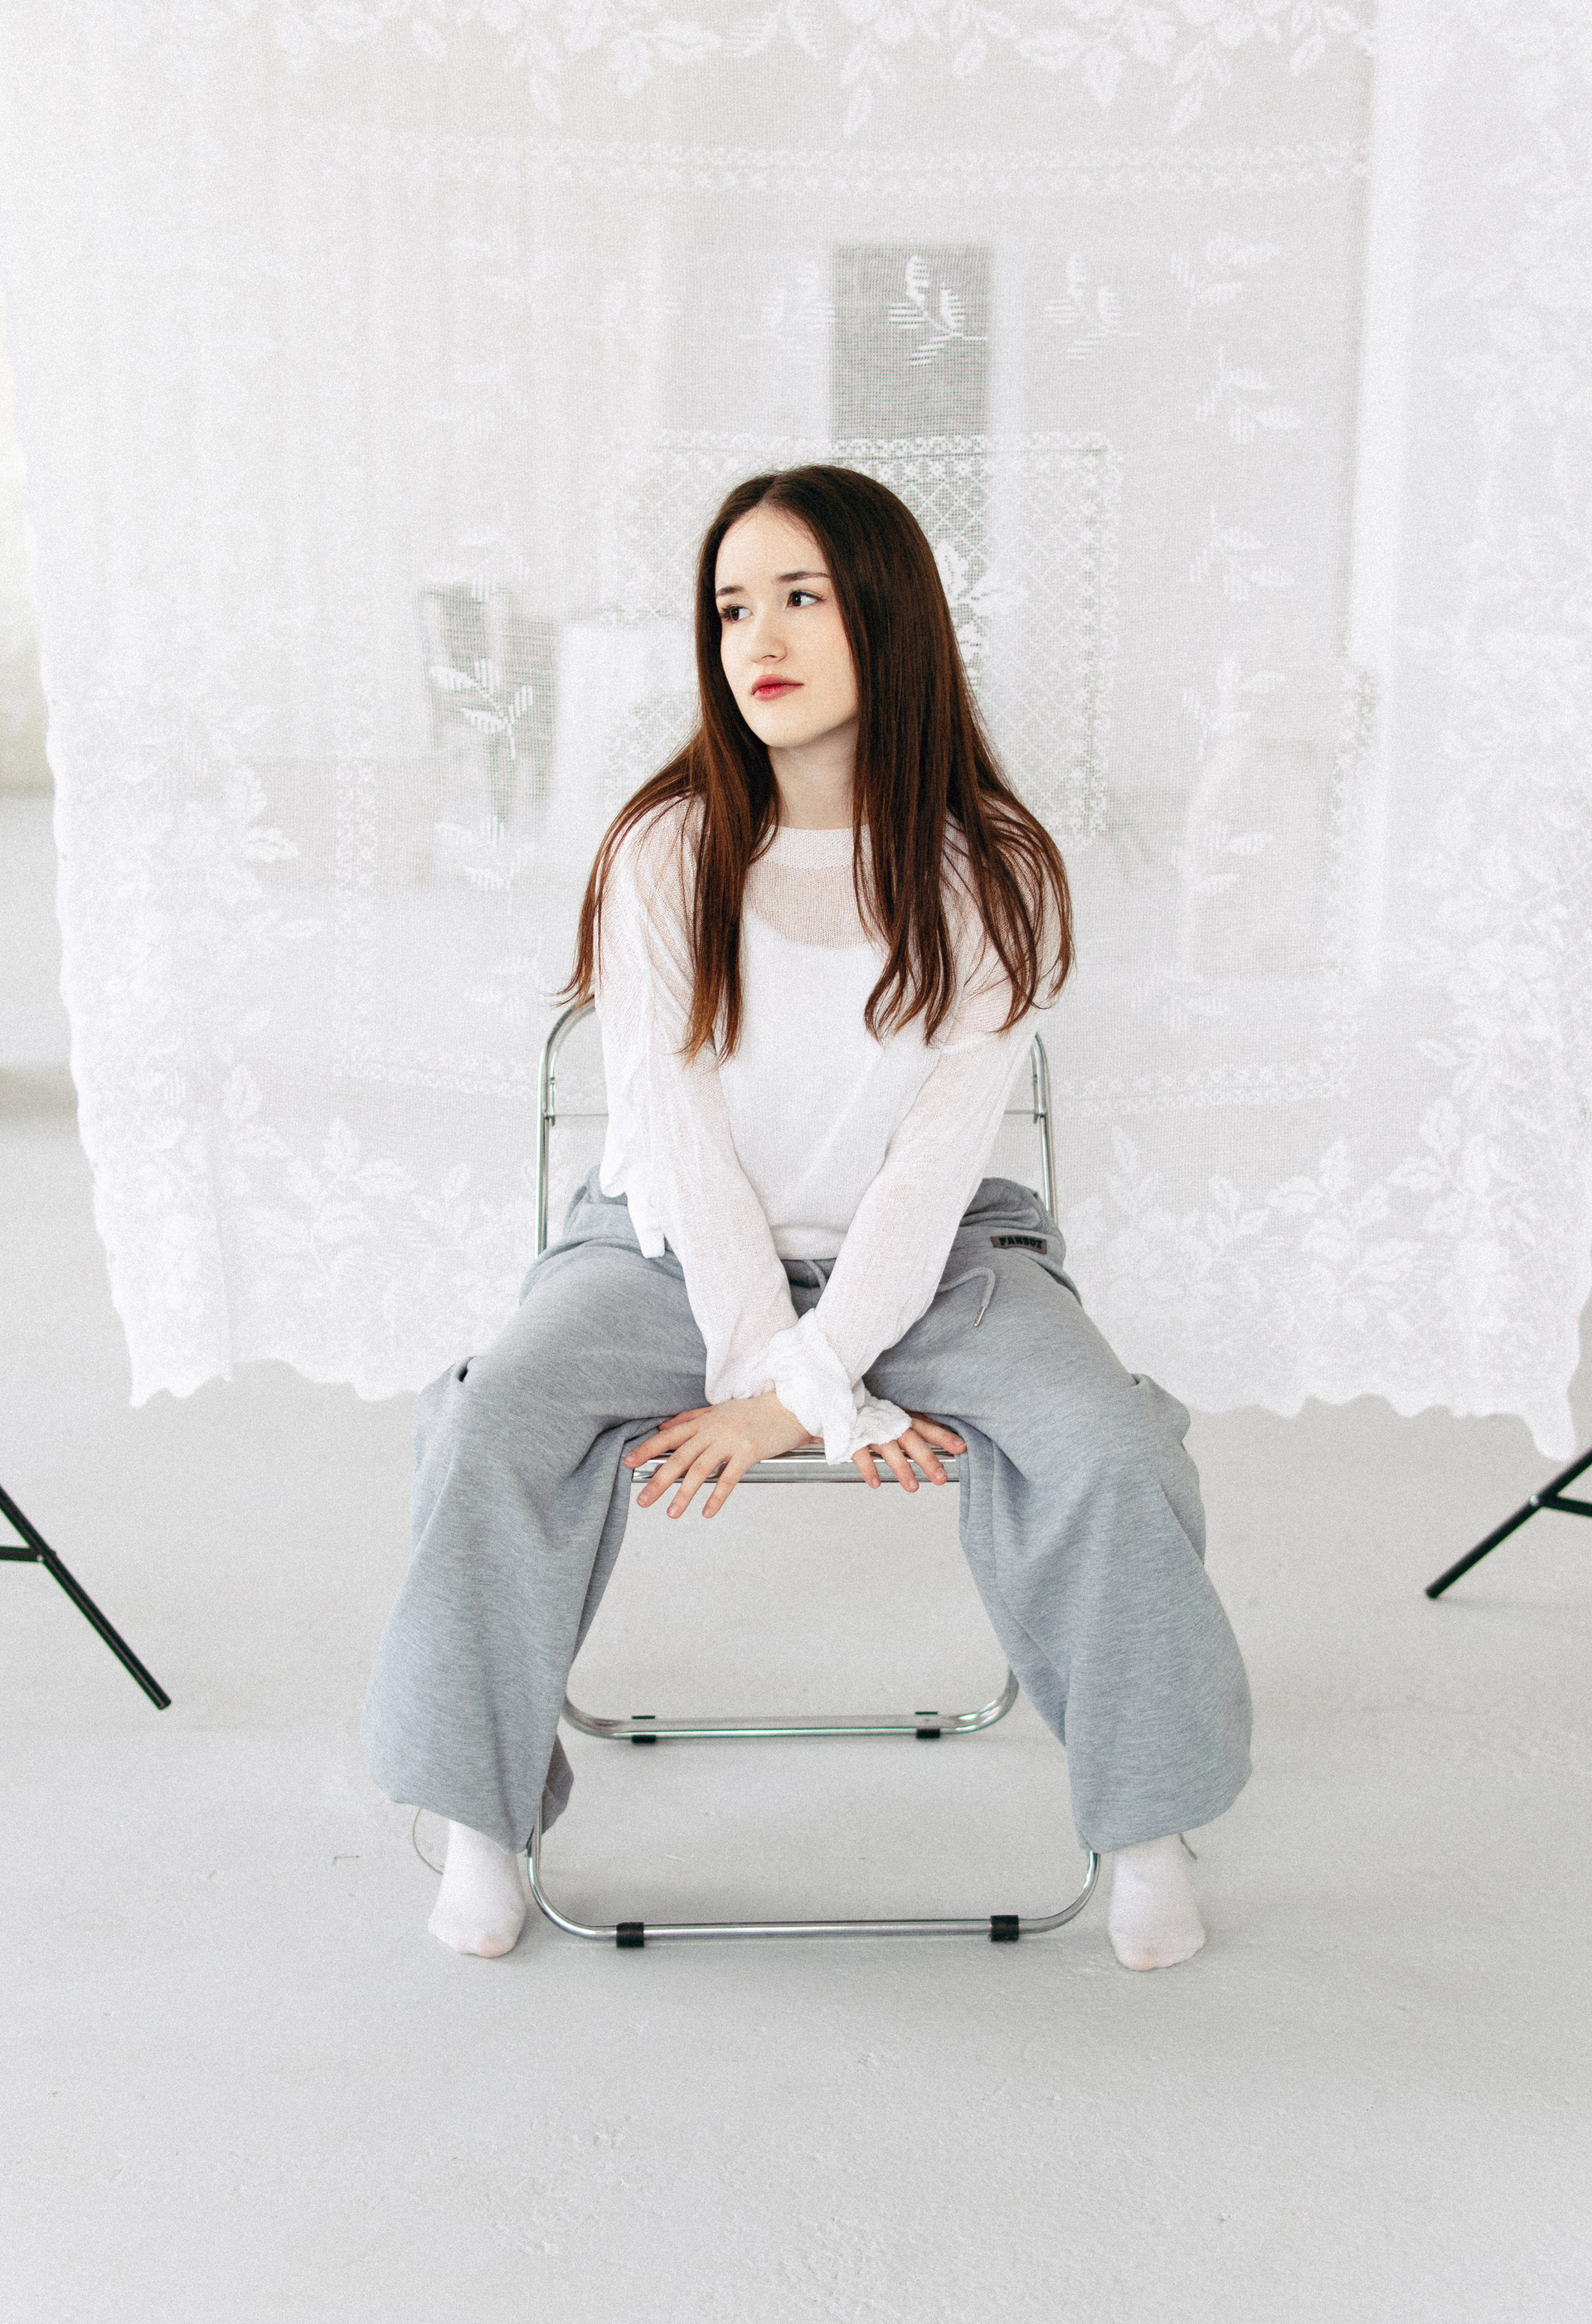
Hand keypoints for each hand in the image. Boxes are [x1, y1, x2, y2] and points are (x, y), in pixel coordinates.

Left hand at [622, 1391, 814, 1518]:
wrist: (789, 1407)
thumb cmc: (754, 1411)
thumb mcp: (718, 1410)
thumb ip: (690, 1418)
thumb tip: (664, 1426)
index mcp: (704, 1420)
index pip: (669, 1436)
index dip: (647, 1449)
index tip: (628, 1463)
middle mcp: (713, 1430)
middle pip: (679, 1457)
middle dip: (658, 1480)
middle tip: (643, 1501)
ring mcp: (731, 1441)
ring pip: (700, 1469)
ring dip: (684, 1494)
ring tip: (671, 1513)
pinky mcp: (749, 1452)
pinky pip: (729, 1477)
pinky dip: (717, 1496)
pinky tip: (707, 1512)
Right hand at [853, 1412, 966, 1491]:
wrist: (841, 1402)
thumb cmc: (874, 1413)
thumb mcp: (899, 1415)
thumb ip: (919, 1423)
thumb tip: (944, 1428)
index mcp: (903, 1419)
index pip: (927, 1427)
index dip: (944, 1437)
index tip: (961, 1447)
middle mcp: (890, 1425)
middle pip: (912, 1442)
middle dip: (927, 1460)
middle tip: (940, 1478)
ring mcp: (872, 1432)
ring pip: (889, 1450)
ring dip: (902, 1468)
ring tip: (913, 1487)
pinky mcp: (853, 1439)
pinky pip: (861, 1455)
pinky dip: (868, 1469)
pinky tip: (876, 1483)